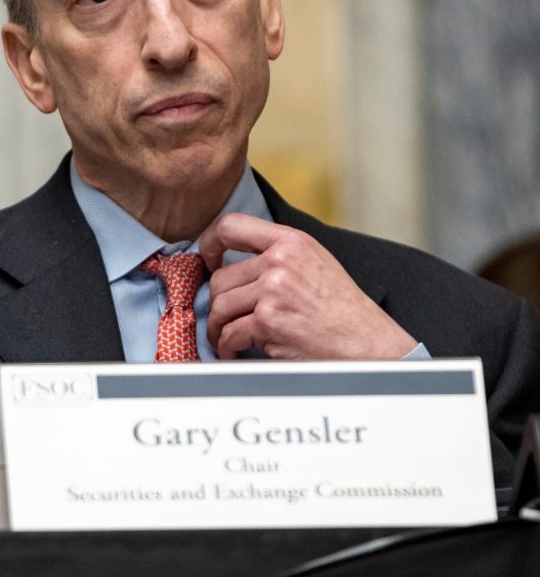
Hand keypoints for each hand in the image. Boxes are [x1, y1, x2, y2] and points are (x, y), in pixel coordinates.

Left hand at [197, 213, 416, 359]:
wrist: (368, 343)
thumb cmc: (342, 310)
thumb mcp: (314, 264)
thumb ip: (277, 257)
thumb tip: (229, 263)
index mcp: (291, 242)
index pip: (231, 225)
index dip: (209, 242)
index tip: (208, 261)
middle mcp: (281, 261)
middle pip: (220, 279)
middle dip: (220, 304)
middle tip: (228, 320)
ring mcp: (274, 290)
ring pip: (219, 308)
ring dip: (219, 329)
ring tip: (231, 339)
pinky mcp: (269, 320)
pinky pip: (228, 334)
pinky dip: (228, 348)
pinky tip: (238, 352)